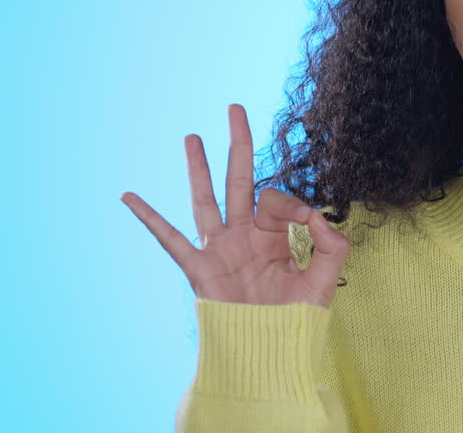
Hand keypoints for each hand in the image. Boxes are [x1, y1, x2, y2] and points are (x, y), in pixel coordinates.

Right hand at [121, 103, 350, 307]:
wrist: (271, 354)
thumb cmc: (297, 321)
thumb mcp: (326, 278)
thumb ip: (332, 243)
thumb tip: (316, 215)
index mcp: (272, 236)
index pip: (276, 198)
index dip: (291, 204)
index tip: (306, 221)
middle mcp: (244, 237)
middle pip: (238, 180)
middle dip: (237, 144)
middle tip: (235, 108)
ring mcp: (220, 250)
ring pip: (206, 199)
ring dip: (199, 168)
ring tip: (192, 137)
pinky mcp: (200, 270)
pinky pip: (170, 239)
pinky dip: (149, 218)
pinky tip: (130, 196)